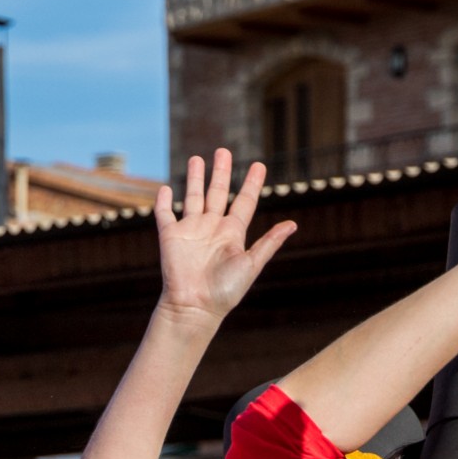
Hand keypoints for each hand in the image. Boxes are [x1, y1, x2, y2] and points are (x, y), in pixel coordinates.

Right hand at [153, 149, 295, 328]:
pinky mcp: (170, 237)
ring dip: (194, 178)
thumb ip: (269, 243)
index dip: (252, 183)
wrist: (195, 307)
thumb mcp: (251, 264)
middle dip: (221, 172)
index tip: (259, 165)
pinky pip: (165, 214)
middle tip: (223, 151)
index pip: (245, 201)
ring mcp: (191, 231)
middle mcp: (212, 228)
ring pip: (193, 197)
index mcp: (233, 233)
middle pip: (218, 192)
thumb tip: (293, 224)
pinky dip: (164, 201)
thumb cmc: (226, 291)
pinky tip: (166, 188)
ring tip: (196, 158)